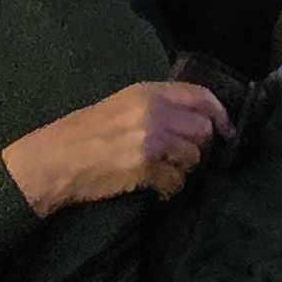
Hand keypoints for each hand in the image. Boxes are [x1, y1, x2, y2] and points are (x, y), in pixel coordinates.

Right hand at [1, 78, 231, 214]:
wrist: (55, 159)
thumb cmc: (83, 133)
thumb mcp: (122, 106)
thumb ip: (157, 106)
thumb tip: (194, 119)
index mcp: (148, 92)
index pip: (201, 96)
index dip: (220, 115)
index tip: (227, 132)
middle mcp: (155, 111)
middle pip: (203, 130)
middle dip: (199, 147)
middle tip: (183, 158)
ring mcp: (151, 139)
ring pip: (193, 157)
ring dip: (183, 170)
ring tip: (164, 173)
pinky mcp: (145, 168)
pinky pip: (176, 182)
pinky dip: (170, 189)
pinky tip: (156, 189)